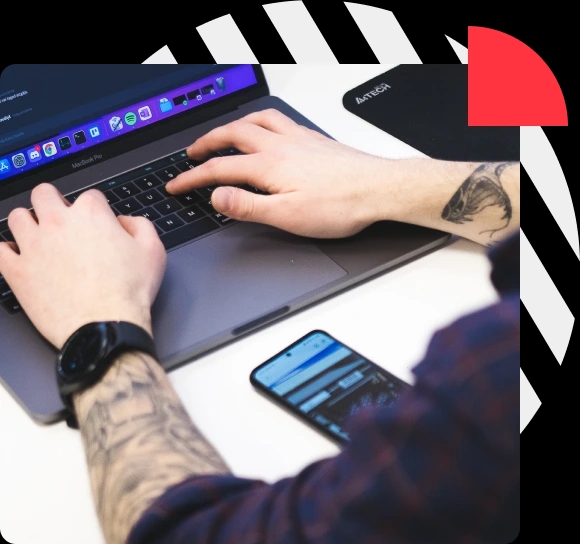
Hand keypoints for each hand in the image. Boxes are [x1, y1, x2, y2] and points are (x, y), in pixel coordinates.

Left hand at [0, 184, 166, 348]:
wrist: (105, 325)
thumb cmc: (129, 292)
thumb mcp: (153, 252)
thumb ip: (140, 226)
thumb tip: (125, 221)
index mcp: (91, 214)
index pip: (89, 195)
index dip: (96, 208)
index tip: (98, 222)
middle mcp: (58, 223)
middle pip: (43, 193)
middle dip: (53, 201)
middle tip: (60, 218)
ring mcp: (33, 246)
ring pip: (17, 217)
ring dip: (28, 222)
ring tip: (38, 235)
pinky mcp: (17, 271)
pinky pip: (0, 250)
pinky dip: (7, 251)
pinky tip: (19, 257)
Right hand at [166, 109, 387, 237]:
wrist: (379, 189)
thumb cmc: (340, 206)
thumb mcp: (288, 216)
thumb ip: (248, 206)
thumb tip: (216, 197)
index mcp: (268, 165)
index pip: (219, 169)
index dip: (192, 178)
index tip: (177, 185)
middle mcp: (280, 145)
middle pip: (232, 135)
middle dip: (206, 144)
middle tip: (192, 154)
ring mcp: (298, 138)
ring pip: (256, 120)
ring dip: (232, 125)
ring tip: (222, 134)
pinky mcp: (313, 139)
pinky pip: (279, 119)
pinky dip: (261, 121)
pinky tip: (267, 130)